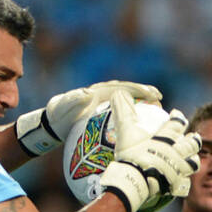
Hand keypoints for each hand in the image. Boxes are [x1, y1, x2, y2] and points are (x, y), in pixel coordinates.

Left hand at [16, 79, 161, 156]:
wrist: (52, 123)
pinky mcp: (104, 112)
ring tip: (157, 108)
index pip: (121, 88)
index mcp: (97, 91)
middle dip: (145, 92)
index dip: (138, 89)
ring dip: (142, 101)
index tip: (152, 93)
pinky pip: (122, 110)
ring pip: (127, 99)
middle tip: (159, 98)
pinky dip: (134, 112)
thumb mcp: (62, 107)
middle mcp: (103, 94)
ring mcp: (104, 102)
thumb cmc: (57, 115)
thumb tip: (88, 94)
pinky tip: (144, 121)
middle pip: (128, 90)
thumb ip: (73, 100)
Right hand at [97, 91, 201, 211]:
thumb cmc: (131, 156)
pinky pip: (184, 183)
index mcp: (165, 139)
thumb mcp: (125, 132)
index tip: (177, 114)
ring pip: (193, 163)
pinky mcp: (175, 185)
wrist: (134, 181)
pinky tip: (180, 179)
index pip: (177, 124)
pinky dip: (183, 180)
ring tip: (192, 157)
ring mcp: (177, 169)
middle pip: (191, 144)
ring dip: (193, 159)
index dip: (178, 118)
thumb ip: (123, 112)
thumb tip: (118, 92)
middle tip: (193, 136)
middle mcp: (176, 153)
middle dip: (193, 139)